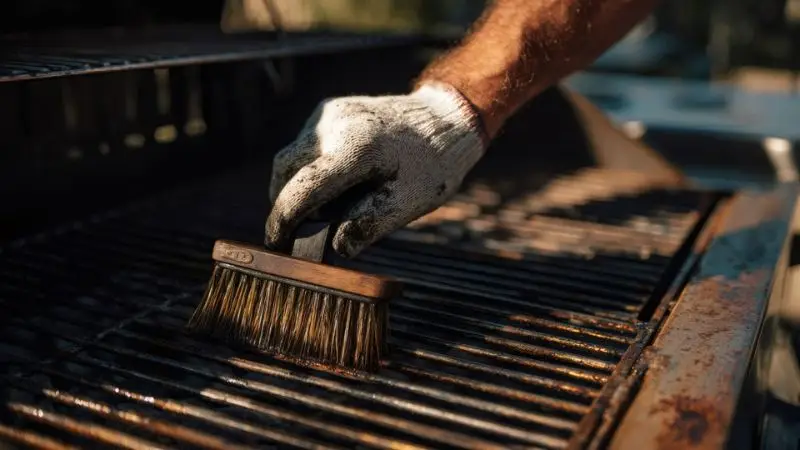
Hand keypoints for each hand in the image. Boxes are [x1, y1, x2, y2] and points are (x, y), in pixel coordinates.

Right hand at [265, 82, 486, 257]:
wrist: (445, 120)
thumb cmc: (431, 166)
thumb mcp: (408, 202)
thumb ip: (369, 224)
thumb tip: (335, 247)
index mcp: (357, 147)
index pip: (304, 187)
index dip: (283, 219)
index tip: (275, 243)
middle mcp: (335, 124)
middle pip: (286, 170)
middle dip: (286, 203)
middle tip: (298, 233)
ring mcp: (329, 113)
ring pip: (291, 157)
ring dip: (296, 185)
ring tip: (326, 207)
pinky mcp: (328, 109)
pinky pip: (305, 145)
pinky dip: (309, 168)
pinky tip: (335, 182)